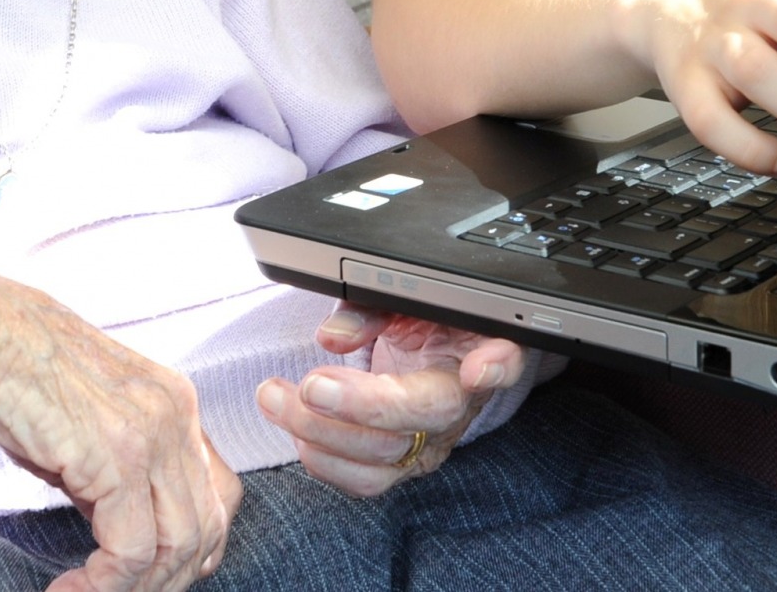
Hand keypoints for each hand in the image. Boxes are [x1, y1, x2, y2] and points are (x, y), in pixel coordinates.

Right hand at [0, 262, 240, 591]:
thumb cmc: (18, 369)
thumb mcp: (90, 417)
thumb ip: (117, 469)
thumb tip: (118, 527)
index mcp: (175, 402)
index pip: (218, 494)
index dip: (192, 549)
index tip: (152, 576)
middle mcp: (176, 416)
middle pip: (207, 526)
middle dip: (166, 578)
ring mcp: (152, 436)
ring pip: (177, 546)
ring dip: (135, 588)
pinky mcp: (117, 458)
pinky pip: (131, 550)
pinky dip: (104, 585)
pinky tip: (69, 588)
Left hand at [255, 304, 525, 496]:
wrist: (434, 350)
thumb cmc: (423, 317)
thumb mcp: (403, 295)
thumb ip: (370, 307)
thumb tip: (332, 338)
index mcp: (478, 346)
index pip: (502, 360)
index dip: (494, 366)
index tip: (475, 369)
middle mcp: (461, 403)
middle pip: (421, 419)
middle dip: (357, 407)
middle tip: (308, 385)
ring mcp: (432, 441)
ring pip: (384, 461)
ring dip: (322, 435)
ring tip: (274, 398)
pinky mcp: (403, 465)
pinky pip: (365, 480)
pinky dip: (322, 458)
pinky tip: (293, 425)